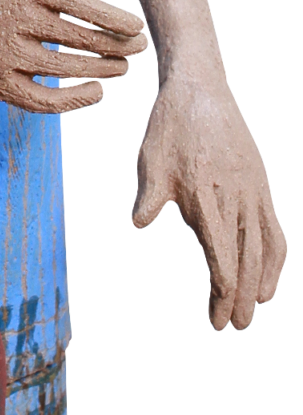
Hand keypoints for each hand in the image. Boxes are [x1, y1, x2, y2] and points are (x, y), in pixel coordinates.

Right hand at [0, 0, 147, 112]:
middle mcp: (20, 18)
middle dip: (120, 45)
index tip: (137, 25)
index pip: (89, 6)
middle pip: (85, 39)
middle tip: (140, 47)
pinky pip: (42, 97)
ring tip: (121, 67)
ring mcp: (6, 52)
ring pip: (69, 66)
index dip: (119, 20)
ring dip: (103, 68)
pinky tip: (93, 92)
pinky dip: (73, 99)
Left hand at [132, 70, 287, 328]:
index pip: (219, 258)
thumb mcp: (150, 158)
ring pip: (263, 247)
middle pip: (244, 260)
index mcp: (204, 195)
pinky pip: (275, 228)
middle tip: (235, 327)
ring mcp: (252, 191)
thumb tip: (139, 222)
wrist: (200, 87)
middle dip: (240, 298)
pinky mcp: (261, 184)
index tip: (216, 321)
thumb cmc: (168, 125)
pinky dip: (275, 257)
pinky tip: (269, 278)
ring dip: (259, 282)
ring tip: (254, 309)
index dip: (220, 294)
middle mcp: (234, 197)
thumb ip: (149, 193)